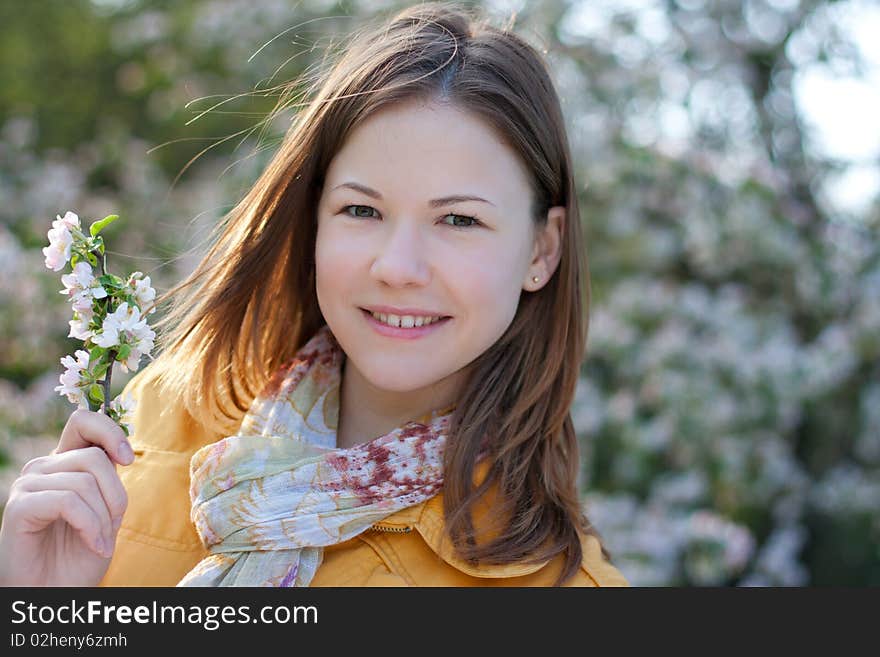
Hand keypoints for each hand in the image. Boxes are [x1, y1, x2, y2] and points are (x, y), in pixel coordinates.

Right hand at [0, 409, 133, 585]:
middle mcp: (45, 467)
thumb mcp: (107, 511)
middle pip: (94, 456)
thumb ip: (109, 479)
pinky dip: (90, 526)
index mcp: (66, 463)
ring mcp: (29, 484)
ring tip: (101, 542)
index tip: (128, 458)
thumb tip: (121, 452)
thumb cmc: (81, 554)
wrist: (54, 592)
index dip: (110, 432)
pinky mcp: (20, 506)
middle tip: (115, 524)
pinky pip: (68, 501)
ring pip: (84, 481)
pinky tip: (95, 546)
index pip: (84, 422)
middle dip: (115, 494)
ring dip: (103, 517)